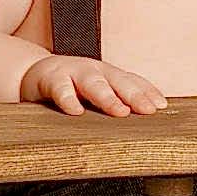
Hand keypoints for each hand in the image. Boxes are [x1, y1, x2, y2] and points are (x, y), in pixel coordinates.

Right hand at [18, 54, 167, 115]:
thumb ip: (116, 103)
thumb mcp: (96, 93)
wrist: (34, 74)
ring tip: (120, 112)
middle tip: (148, 110)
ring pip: (93, 83)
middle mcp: (95, 71)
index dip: (148, 92)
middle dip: (134, 95)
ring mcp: (73, 73)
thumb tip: (144, 125)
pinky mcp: (51, 79)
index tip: (162, 107)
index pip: (133, 82)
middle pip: (119, 81)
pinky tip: (75, 111)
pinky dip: (68, 99)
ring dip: (107, 97)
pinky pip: (60, 89)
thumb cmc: (72, 88)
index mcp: (109, 75)